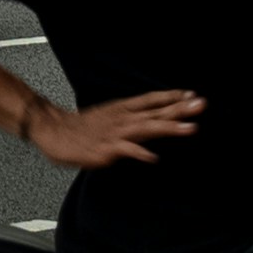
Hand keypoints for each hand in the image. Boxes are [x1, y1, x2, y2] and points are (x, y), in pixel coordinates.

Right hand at [25, 87, 198, 169]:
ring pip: (146, 127)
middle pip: (156, 112)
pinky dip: (139, 152)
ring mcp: (114, 133)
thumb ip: (128, 119)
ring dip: (169, 127)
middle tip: (201, 105)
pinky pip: (124, 150)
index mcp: (122, 109)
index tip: (193, 95)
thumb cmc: (79, 127)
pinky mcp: (104, 149)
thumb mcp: (108, 117)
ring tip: (190, 128)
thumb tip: (147, 121)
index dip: (172, 97)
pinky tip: (153, 157)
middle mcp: (122, 118)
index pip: (151, 100)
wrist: (51, 129)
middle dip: (180, 108)